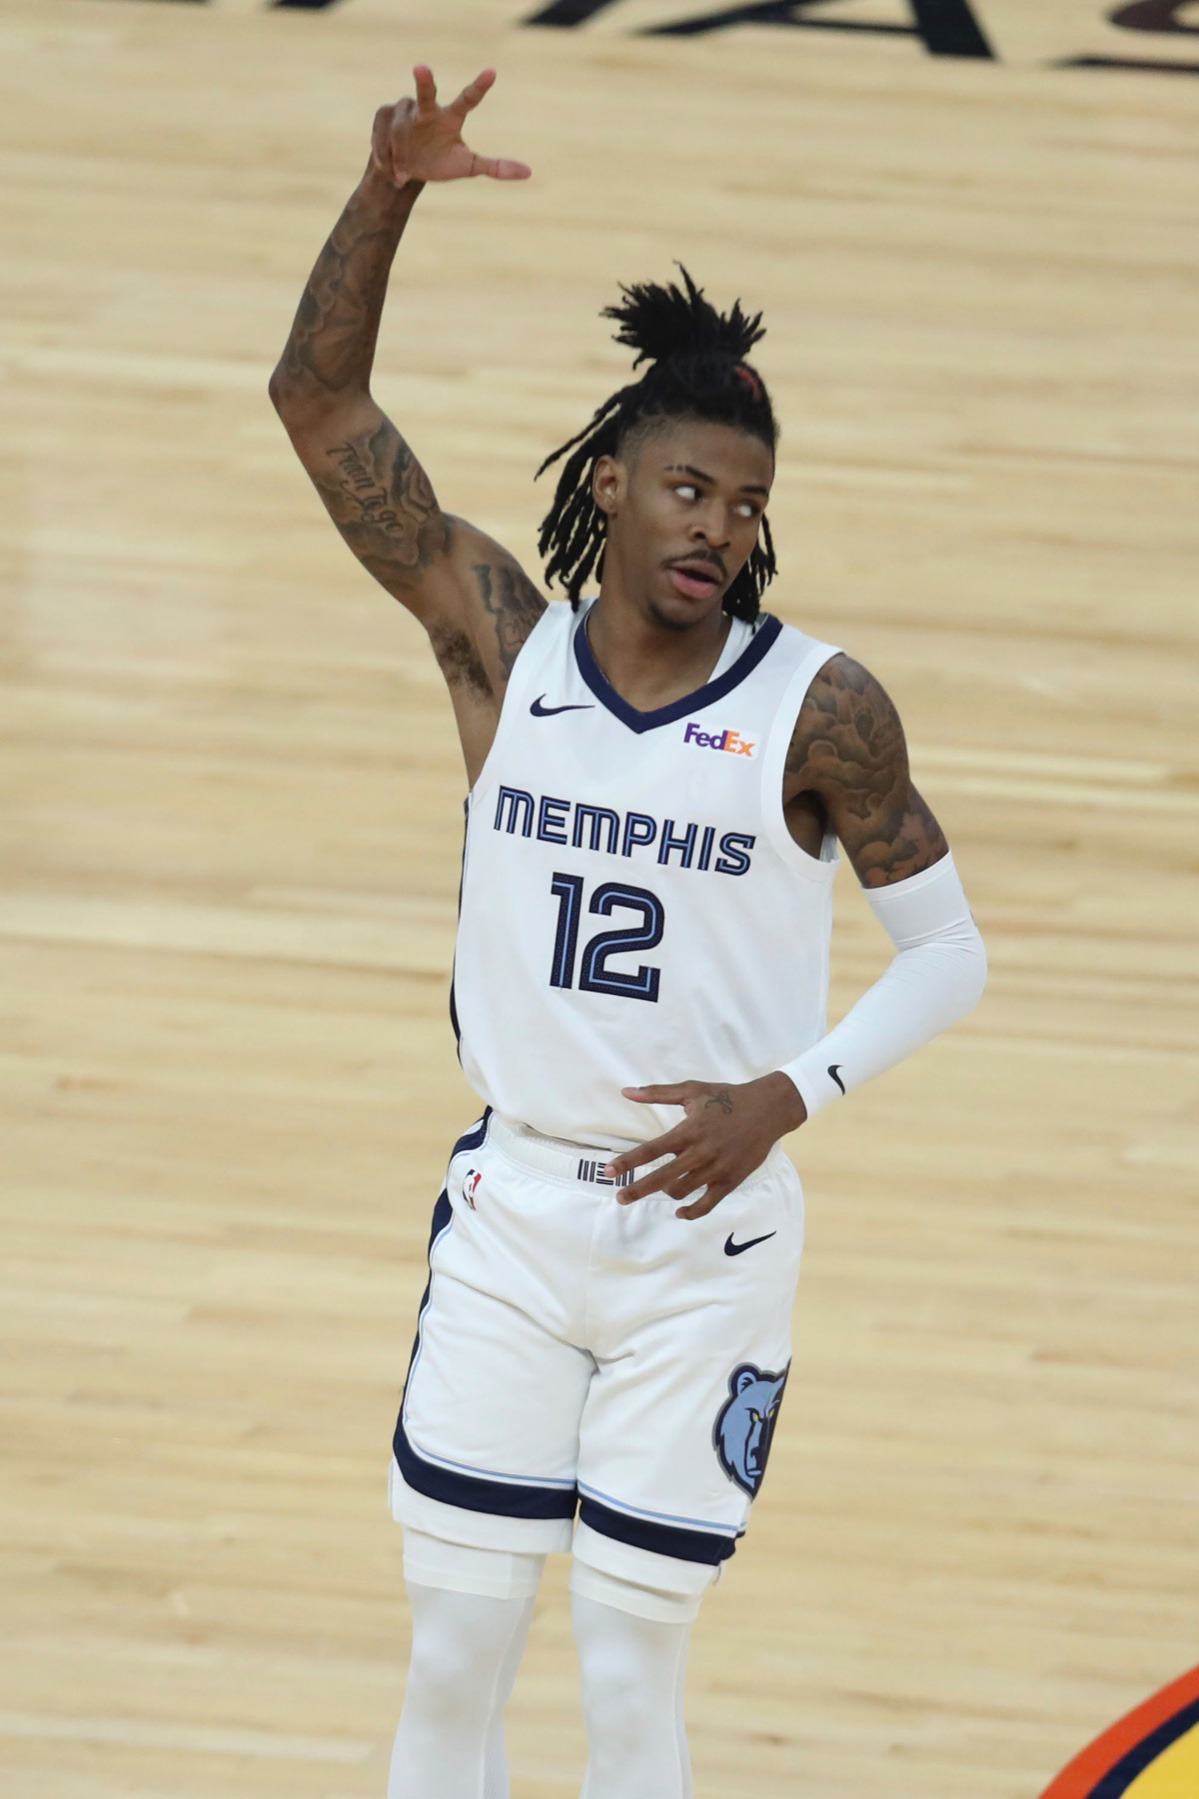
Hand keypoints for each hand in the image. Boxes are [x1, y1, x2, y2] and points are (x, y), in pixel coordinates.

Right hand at [371, 65, 531, 187]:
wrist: (404, 171)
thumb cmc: (440, 163)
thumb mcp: (468, 167)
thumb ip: (495, 167)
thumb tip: (529, 172)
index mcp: (451, 117)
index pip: (467, 100)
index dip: (479, 87)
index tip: (492, 73)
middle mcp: (428, 107)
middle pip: (425, 92)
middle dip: (423, 81)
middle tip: (420, 68)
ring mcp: (403, 109)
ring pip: (399, 130)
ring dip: (400, 154)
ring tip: (404, 172)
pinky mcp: (382, 114)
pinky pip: (381, 136)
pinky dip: (385, 156)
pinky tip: (391, 167)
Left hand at [606, 1073, 807, 1219]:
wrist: (768, 1109)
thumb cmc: (727, 1097)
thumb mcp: (692, 1090)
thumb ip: (657, 1093)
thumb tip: (626, 1091)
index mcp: (688, 1131)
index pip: (650, 1150)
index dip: (628, 1162)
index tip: (608, 1171)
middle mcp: (700, 1153)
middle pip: (662, 1178)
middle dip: (637, 1190)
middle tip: (619, 1198)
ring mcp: (716, 1169)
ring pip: (682, 1192)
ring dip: (666, 1193)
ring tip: (661, 1188)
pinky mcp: (730, 1181)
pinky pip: (707, 1205)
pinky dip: (691, 1212)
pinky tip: (680, 1212)